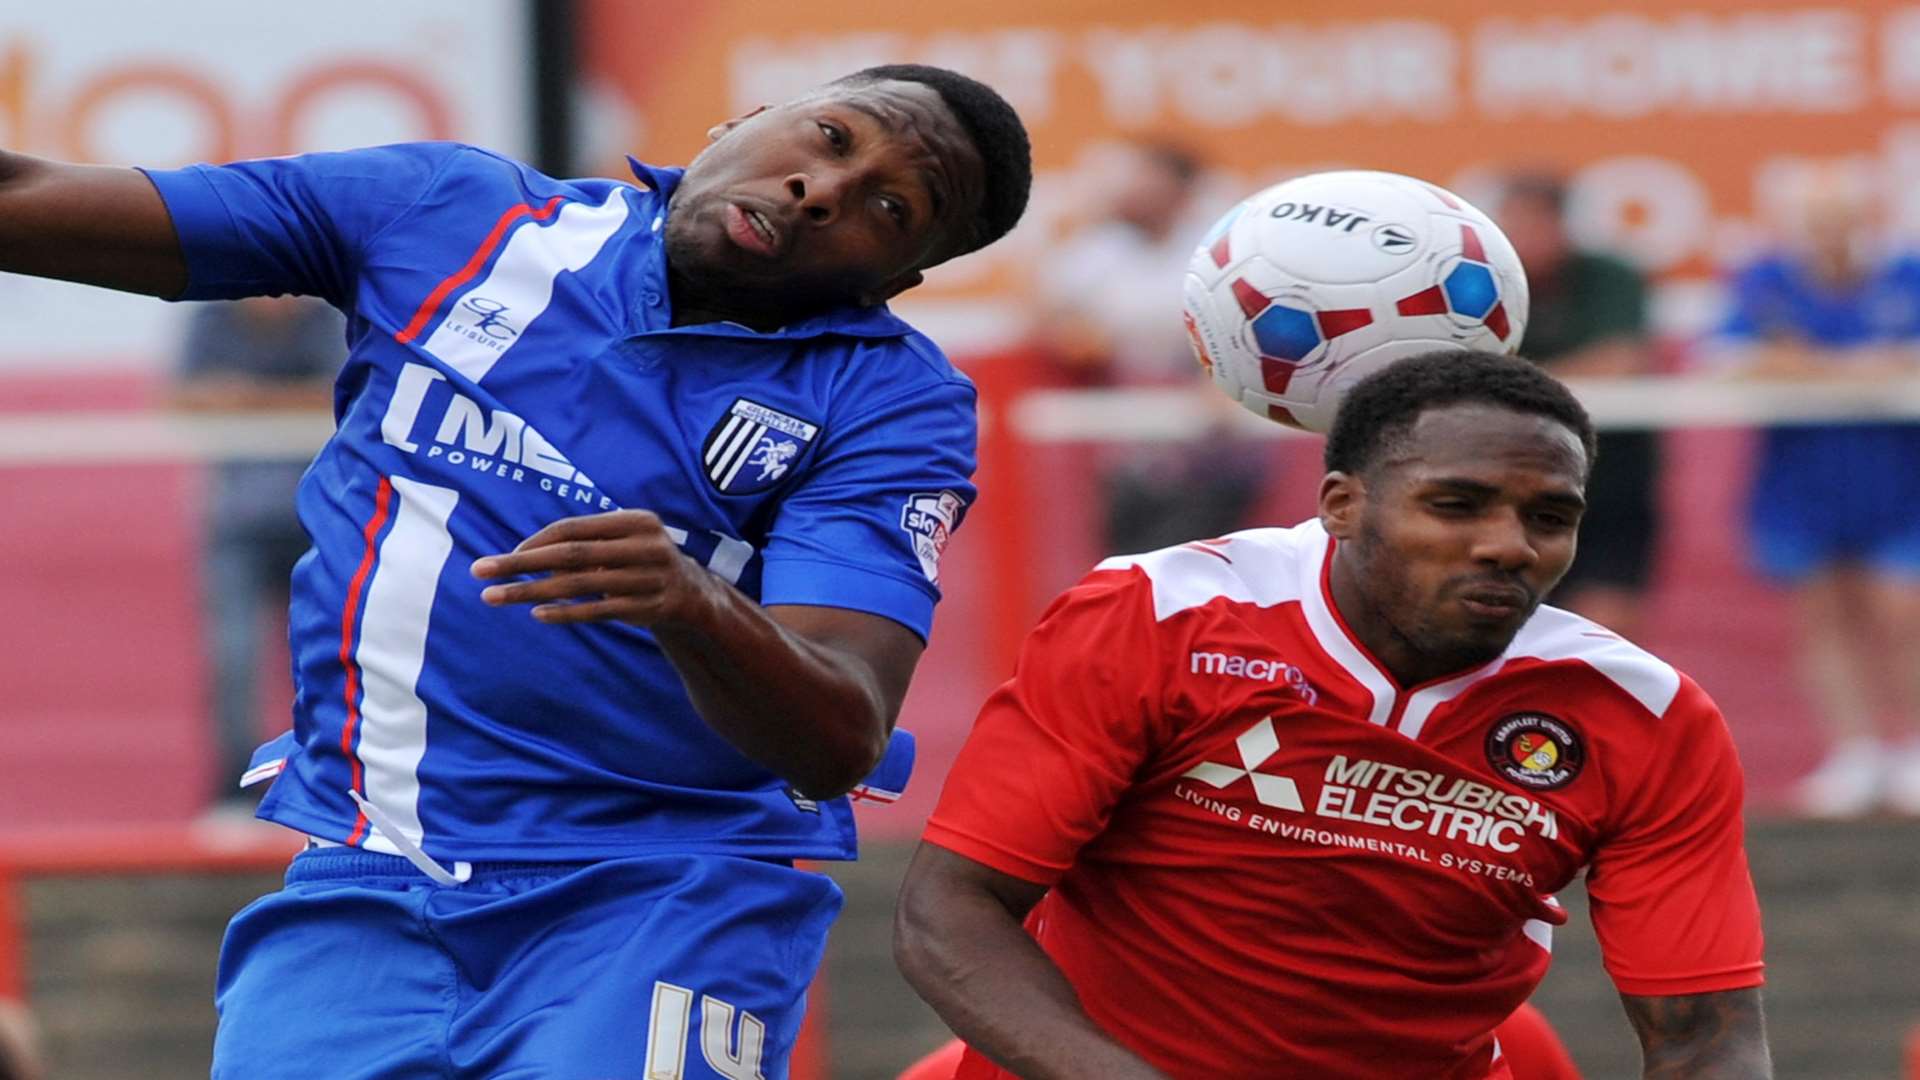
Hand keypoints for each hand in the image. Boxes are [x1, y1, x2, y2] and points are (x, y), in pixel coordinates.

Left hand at [471, 509, 712, 626]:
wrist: (690, 593)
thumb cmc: (638, 560)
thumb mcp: (620, 542)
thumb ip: (582, 544)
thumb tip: (521, 555)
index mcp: (637, 521)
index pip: (574, 528)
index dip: (536, 542)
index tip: (504, 555)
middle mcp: (646, 547)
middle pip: (571, 555)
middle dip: (521, 564)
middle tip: (481, 571)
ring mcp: (649, 579)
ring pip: (579, 586)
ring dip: (532, 592)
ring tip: (495, 597)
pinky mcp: (649, 608)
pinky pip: (598, 611)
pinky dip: (566, 612)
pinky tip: (537, 613)